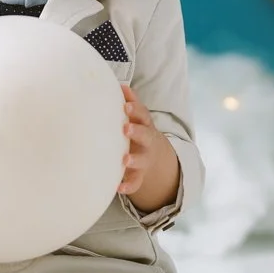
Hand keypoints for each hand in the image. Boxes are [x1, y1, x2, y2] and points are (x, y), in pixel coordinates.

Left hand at [118, 85, 179, 211]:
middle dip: (137, 132)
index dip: (135, 110)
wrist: (154, 156)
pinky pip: (136, 182)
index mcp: (145, 124)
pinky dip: (128, 186)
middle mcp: (147, 141)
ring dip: (134, 160)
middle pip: (145, 135)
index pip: (143, 114)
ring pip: (142, 160)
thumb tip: (120, 84)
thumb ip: (130, 101)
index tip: (125, 107)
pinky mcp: (139, 174)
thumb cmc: (139, 130)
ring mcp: (145, 158)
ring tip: (125, 160)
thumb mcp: (138, 116)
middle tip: (125, 129)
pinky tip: (118, 188)